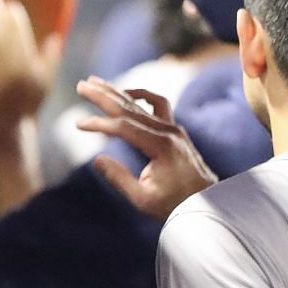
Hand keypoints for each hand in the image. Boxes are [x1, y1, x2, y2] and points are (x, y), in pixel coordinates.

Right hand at [76, 77, 215, 221]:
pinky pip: (158, 104)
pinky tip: (125, 94)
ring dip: (117, 91)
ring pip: (141, 102)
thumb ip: (119, 179)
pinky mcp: (175, 130)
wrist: (208, 203)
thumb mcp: (143, 199)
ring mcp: (174, 128)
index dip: (99, 124)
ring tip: (96, 82)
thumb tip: (97, 159)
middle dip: (102, 96)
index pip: (124, 127)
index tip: (79, 125)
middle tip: (81, 85)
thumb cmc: (175, 205)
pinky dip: (140, 96)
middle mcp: (169, 132)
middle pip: (130, 107)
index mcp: (161, 147)